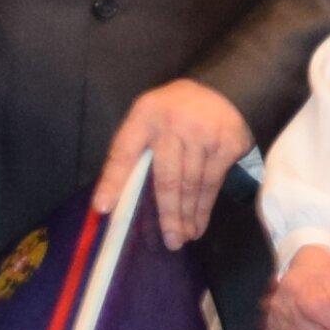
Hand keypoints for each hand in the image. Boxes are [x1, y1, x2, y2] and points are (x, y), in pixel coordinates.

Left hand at [102, 79, 256, 245]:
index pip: (124, 152)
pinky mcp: (226, 145)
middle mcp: (173, 124)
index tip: (104, 208)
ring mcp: (202, 134)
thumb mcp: (149, 118)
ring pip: (192, 185)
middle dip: (167, 214)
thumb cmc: (176, 112)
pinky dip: (204, 208)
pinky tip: (198, 224)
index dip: (113, 181)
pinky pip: (212, 184)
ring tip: (182, 237)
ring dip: (187, 216)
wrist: (224, 88)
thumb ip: (135, 150)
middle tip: (169, 241)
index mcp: (145, 116)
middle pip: (167, 178)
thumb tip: (116, 198)